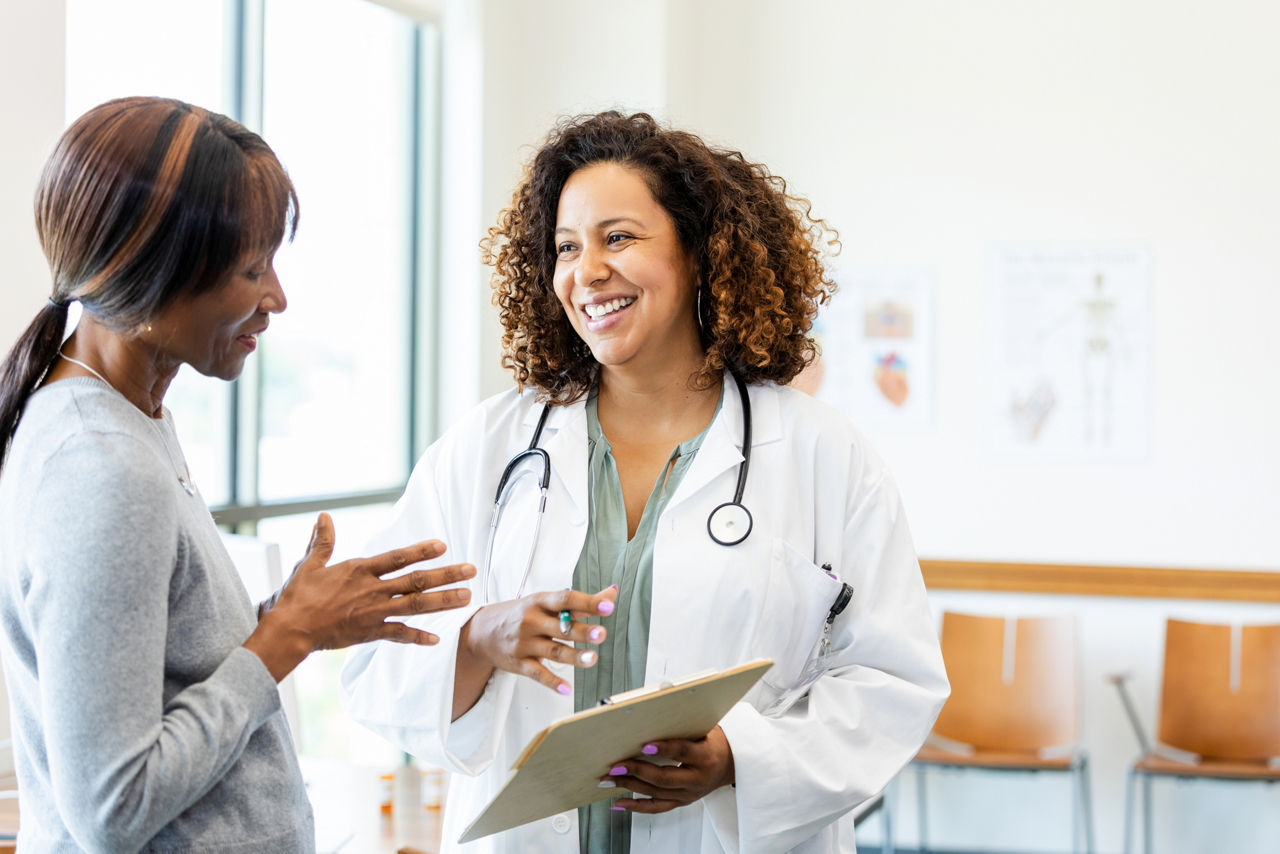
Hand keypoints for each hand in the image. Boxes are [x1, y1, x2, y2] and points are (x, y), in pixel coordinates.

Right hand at [246, 512, 474, 680]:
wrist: (290, 630)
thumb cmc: (298, 597)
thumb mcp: (310, 565)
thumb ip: (322, 542)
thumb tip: (323, 516)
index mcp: (359, 570)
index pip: (397, 557)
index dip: (420, 551)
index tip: (442, 546)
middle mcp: (372, 590)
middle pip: (416, 581)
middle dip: (446, 575)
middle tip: (471, 571)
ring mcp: (374, 613)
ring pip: (416, 606)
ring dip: (443, 602)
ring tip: (466, 597)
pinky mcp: (370, 633)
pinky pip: (399, 635)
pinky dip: (418, 637)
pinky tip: (437, 638)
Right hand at [454, 586, 617, 713]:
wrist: (481, 631)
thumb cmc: (521, 614)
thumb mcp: (545, 602)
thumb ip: (580, 602)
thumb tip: (611, 593)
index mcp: (540, 602)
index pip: (566, 600)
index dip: (588, 603)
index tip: (607, 607)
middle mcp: (532, 621)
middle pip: (561, 627)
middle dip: (582, 631)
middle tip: (600, 634)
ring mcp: (525, 643)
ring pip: (553, 651)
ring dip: (574, 656)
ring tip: (592, 659)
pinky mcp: (519, 663)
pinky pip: (537, 674)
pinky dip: (552, 682)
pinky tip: (566, 689)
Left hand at [602, 726, 735, 812]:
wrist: (730, 764)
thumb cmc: (713, 741)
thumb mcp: (704, 727)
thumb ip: (682, 721)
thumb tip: (656, 702)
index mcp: (706, 756)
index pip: (682, 752)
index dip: (663, 748)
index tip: (643, 745)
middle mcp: (698, 779)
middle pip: (664, 778)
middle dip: (637, 771)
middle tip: (616, 765)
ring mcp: (689, 794)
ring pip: (656, 794)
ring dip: (630, 786)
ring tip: (610, 779)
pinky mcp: (681, 802)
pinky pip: (656, 808)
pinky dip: (636, 806)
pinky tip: (619, 802)